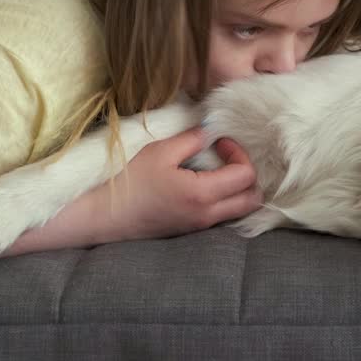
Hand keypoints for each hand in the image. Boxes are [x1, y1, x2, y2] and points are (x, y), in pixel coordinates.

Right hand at [91, 127, 261, 243]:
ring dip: (239, 189)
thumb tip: (211, 130)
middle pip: (253, 199)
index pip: (246, 175)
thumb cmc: (131, 182)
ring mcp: (201, 225)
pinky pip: (224, 215)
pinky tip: (208, 183)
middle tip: (226, 157)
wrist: (108, 216)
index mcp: (202, 193)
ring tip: (219, 169)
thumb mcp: (160, 152)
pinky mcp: (193, 229)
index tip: (219, 142)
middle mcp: (208, 214)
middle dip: (248, 174)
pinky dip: (227, 199)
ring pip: (241, 210)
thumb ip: (191, 140)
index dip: (239, 153)